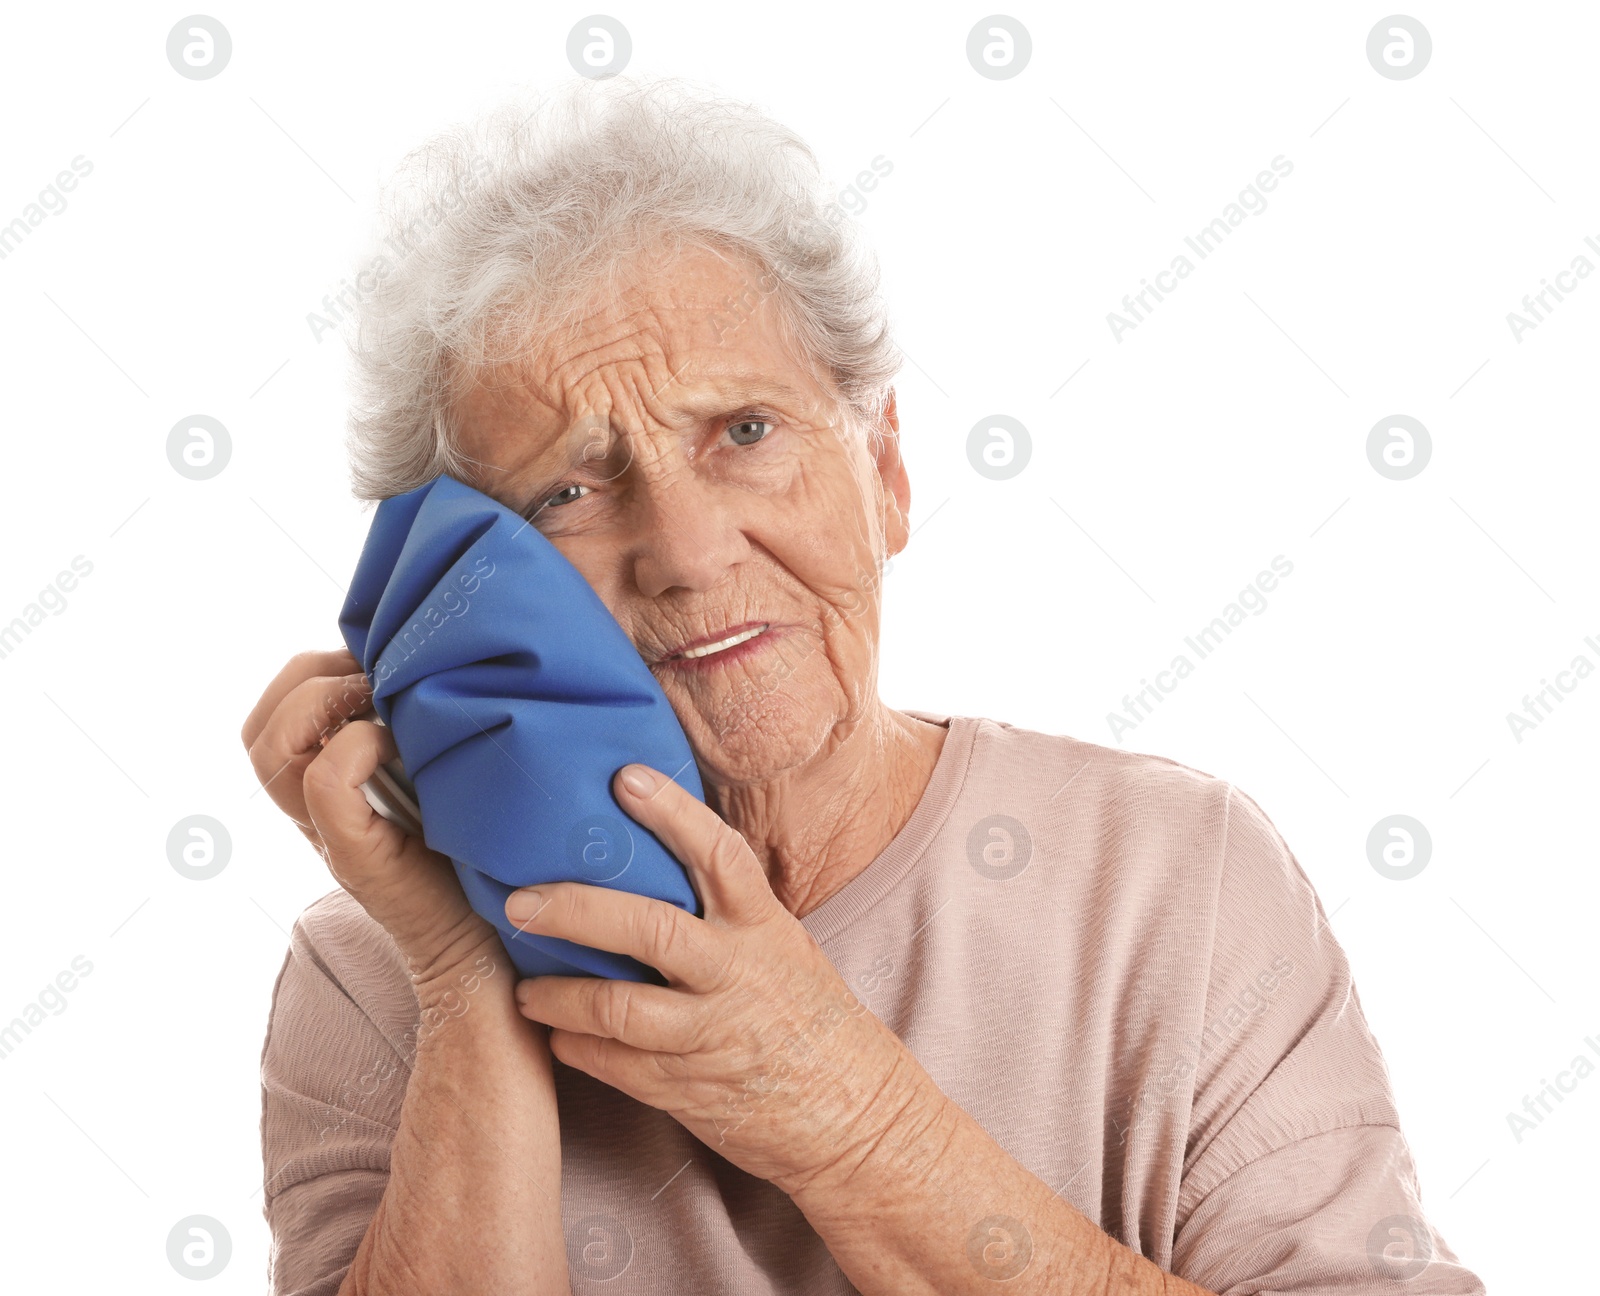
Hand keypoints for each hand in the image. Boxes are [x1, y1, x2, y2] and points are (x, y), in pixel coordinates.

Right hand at [240, 649, 509, 996]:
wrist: (502, 937)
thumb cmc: (489, 848)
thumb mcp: (447, 770)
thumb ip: (421, 727)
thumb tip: (429, 656)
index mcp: (332, 788)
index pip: (271, 718)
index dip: (309, 674)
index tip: (373, 664)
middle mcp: (319, 811)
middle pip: (259, 730)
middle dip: (310, 679)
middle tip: (375, 676)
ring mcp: (332, 835)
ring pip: (271, 750)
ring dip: (325, 703)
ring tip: (383, 703)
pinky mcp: (358, 857)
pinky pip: (322, 784)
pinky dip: (356, 747)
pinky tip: (402, 746)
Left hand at [504, 762, 941, 1196]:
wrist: (851, 1111)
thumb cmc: (801, 1013)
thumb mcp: (779, 946)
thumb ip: (723, 910)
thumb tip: (643, 854)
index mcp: (762, 928)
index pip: (720, 856)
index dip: (673, 814)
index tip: (626, 777)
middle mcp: (737, 974)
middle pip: (651, 930)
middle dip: (578, 911)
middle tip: (520, 901)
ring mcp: (712, 1035)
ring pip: (620, 1008)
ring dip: (561, 995)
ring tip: (525, 987)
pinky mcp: (690, 1090)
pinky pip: (616, 1065)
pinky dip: (577, 1048)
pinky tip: (555, 1035)